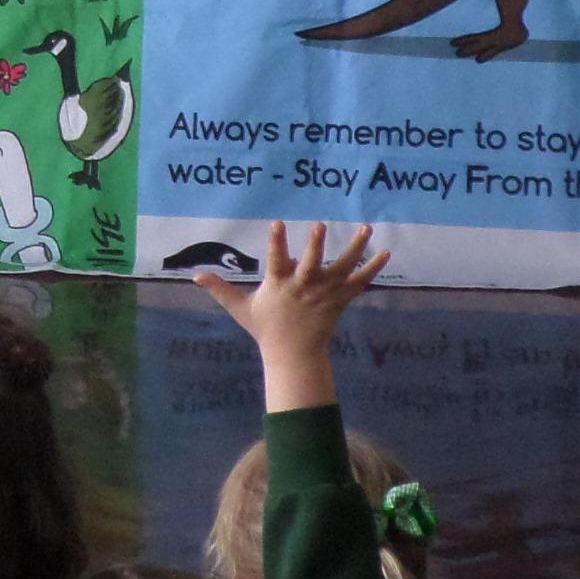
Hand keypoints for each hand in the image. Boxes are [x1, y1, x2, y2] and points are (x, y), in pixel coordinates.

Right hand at [199, 221, 387, 408]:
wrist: (294, 354)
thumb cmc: (265, 328)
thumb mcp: (239, 309)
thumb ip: (219, 289)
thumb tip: (193, 275)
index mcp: (279, 286)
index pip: (276, 260)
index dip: (276, 242)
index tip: (277, 224)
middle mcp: (303, 288)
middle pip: (311, 264)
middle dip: (316, 245)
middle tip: (320, 225)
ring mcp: (324, 294)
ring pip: (342, 268)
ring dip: (356, 248)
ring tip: (367, 228)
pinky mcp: (340, 300)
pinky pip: (360, 282)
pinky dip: (373, 268)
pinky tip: (386, 252)